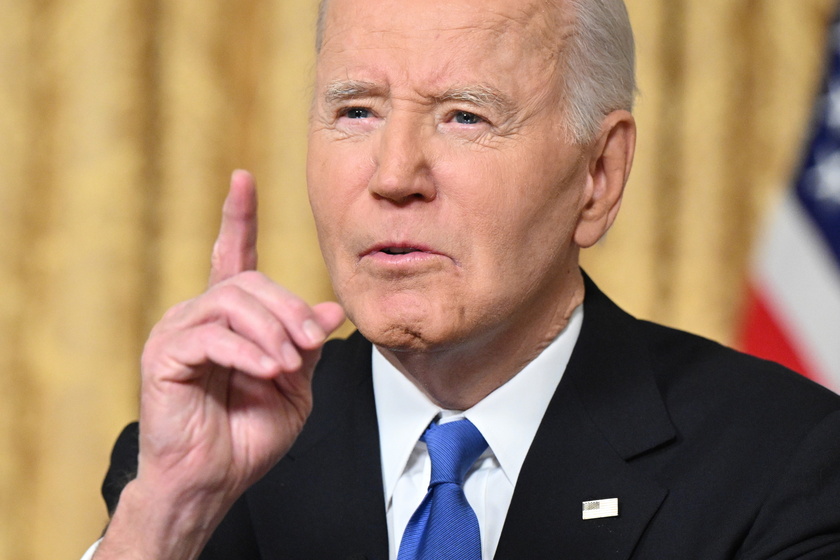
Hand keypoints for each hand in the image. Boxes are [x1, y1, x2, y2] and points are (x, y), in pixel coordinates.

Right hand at [96, 171, 343, 559]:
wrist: (214, 480)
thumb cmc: (248, 435)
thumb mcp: (294, 387)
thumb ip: (306, 346)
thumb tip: (328, 309)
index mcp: (230, 318)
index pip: (233, 255)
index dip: (238, 217)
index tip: (242, 178)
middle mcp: (199, 315)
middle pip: (250, 281)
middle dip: (289, 310)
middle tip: (311, 345)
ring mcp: (177, 332)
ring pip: (233, 302)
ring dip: (272, 332)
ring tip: (288, 365)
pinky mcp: (165, 356)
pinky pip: (212, 336)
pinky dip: (247, 353)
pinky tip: (267, 372)